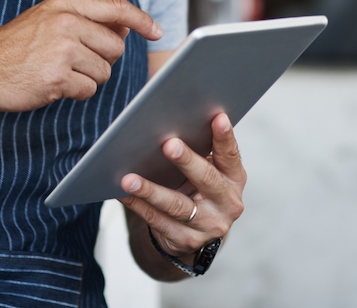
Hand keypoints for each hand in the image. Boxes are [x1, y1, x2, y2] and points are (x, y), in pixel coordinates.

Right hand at [0, 0, 161, 112]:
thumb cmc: (13, 48)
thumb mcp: (45, 19)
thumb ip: (83, 19)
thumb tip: (125, 28)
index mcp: (63, 5)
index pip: (115, 7)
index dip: (141, 19)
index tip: (156, 30)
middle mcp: (65, 23)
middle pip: (115, 46)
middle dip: (103, 59)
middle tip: (76, 62)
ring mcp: (61, 50)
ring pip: (104, 71)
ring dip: (88, 78)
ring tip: (59, 73)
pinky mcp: (57, 77)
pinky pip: (88, 90)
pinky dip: (75, 93)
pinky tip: (53, 86)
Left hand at [118, 112, 245, 259]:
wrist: (197, 230)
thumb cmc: (199, 186)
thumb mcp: (210, 169)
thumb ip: (201, 147)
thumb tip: (170, 115)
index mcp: (234, 178)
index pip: (231, 155)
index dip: (225, 136)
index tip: (218, 117)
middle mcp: (227, 203)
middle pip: (206, 179)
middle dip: (186, 161)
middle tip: (168, 144)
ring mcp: (208, 225)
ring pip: (177, 205)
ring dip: (150, 190)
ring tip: (129, 178)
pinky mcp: (186, 240)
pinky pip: (157, 221)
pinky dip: (138, 205)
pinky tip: (122, 193)